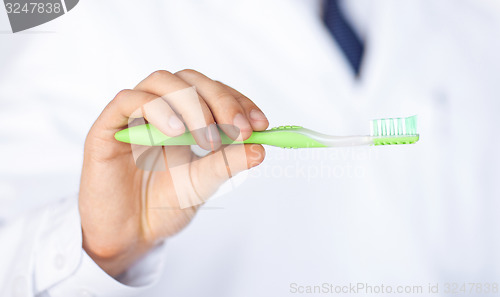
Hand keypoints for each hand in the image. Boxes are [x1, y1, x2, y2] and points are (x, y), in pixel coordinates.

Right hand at [79, 70, 267, 275]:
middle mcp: (161, 110)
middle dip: (221, 101)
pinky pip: (128, 100)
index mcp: (185, 118)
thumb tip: (260, 148)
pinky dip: (156, 109)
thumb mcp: (203, 183)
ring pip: (161, 81)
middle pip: (190, 80)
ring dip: (192, 104)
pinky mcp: (108, 127)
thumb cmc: (164, 206)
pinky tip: (176, 133)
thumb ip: (228, 164)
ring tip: (208, 139)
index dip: (238, 102)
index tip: (260, 124)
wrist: (129, 234)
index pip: (213, 92)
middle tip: (239, 129)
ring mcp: (133, 116)